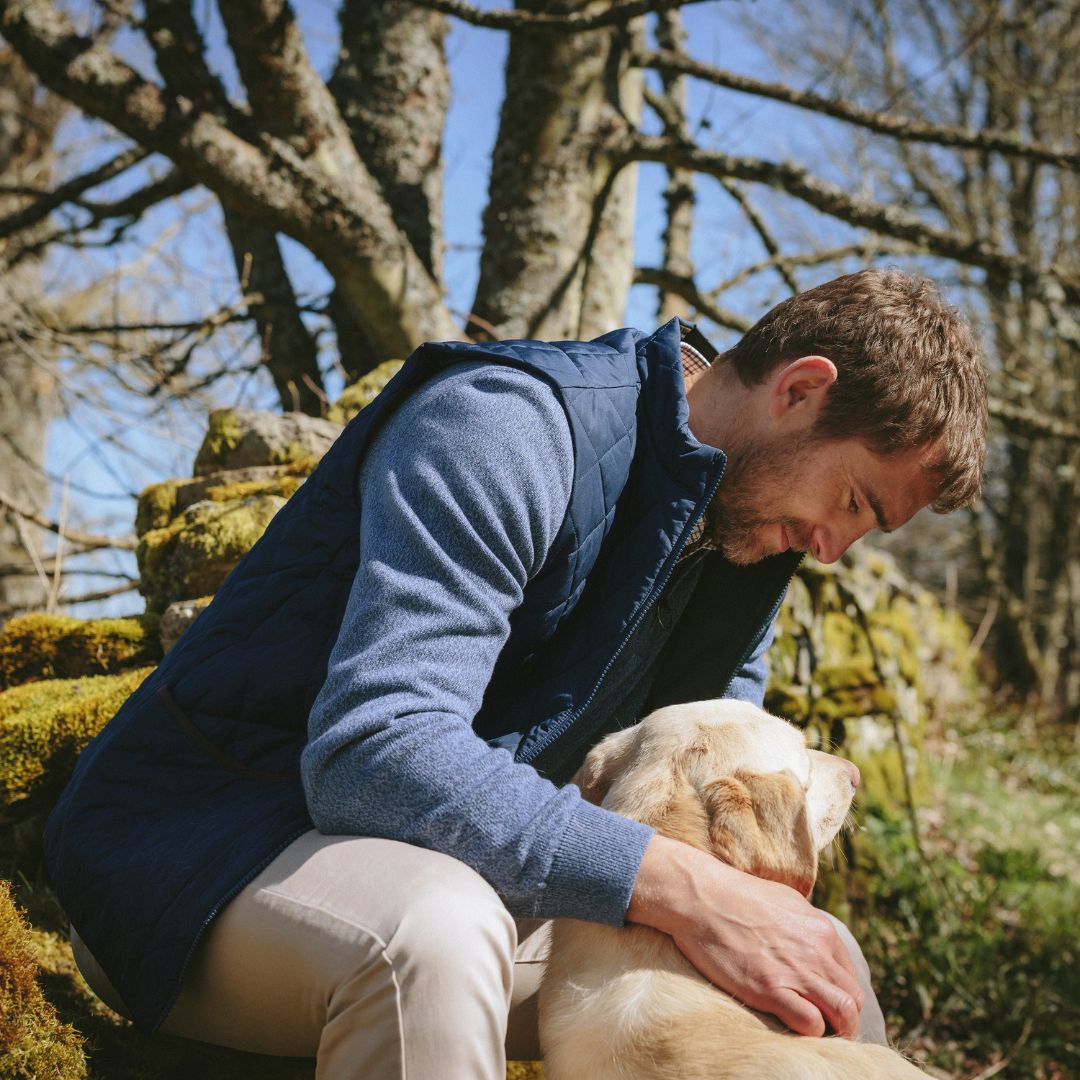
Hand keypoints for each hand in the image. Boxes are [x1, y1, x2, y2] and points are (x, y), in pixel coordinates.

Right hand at [626, 834, 863, 1037]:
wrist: (701, 896)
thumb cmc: (735, 895)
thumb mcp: (783, 900)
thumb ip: (804, 924)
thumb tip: (811, 941)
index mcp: (820, 929)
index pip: (850, 976)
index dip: (841, 996)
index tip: (825, 1006)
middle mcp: (816, 950)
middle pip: (853, 999)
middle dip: (846, 1019)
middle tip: (827, 1028)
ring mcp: (795, 970)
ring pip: (843, 1013)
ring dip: (836, 1030)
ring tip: (818, 1035)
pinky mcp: (770, 988)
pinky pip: (810, 1023)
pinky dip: (809, 1032)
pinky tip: (793, 1027)